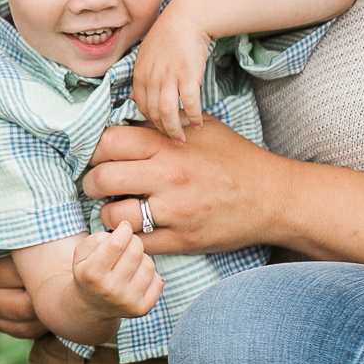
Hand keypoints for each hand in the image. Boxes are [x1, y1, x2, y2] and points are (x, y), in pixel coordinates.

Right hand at [71, 222, 162, 317]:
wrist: (91, 306)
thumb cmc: (89, 272)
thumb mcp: (81, 254)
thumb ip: (97, 238)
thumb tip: (123, 233)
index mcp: (92, 274)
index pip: (116, 244)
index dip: (124, 230)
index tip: (125, 227)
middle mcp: (110, 290)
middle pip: (135, 252)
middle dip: (134, 241)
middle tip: (129, 243)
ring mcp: (127, 302)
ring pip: (149, 264)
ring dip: (142, 258)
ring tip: (131, 262)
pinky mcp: (142, 309)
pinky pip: (158, 280)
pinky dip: (150, 275)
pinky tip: (138, 277)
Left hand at [84, 122, 288, 255]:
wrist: (273, 197)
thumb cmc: (236, 159)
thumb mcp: (201, 128)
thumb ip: (163, 125)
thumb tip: (125, 120)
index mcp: (169, 145)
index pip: (107, 143)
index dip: (93, 151)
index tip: (96, 157)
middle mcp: (168, 176)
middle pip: (102, 178)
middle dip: (91, 183)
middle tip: (96, 185)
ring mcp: (175, 211)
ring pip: (114, 215)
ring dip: (107, 214)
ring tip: (114, 210)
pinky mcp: (183, 239)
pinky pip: (139, 242)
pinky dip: (129, 238)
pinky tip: (134, 230)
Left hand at [131, 7, 209, 141]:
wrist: (187, 18)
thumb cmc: (169, 38)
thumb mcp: (147, 57)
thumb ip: (144, 79)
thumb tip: (137, 100)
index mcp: (139, 75)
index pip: (141, 107)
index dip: (150, 122)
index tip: (160, 130)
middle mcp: (150, 78)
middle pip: (152, 114)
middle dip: (162, 131)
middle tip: (172, 141)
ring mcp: (168, 77)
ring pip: (167, 113)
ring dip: (175, 129)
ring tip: (183, 139)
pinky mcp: (187, 75)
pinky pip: (189, 103)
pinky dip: (194, 116)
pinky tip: (198, 123)